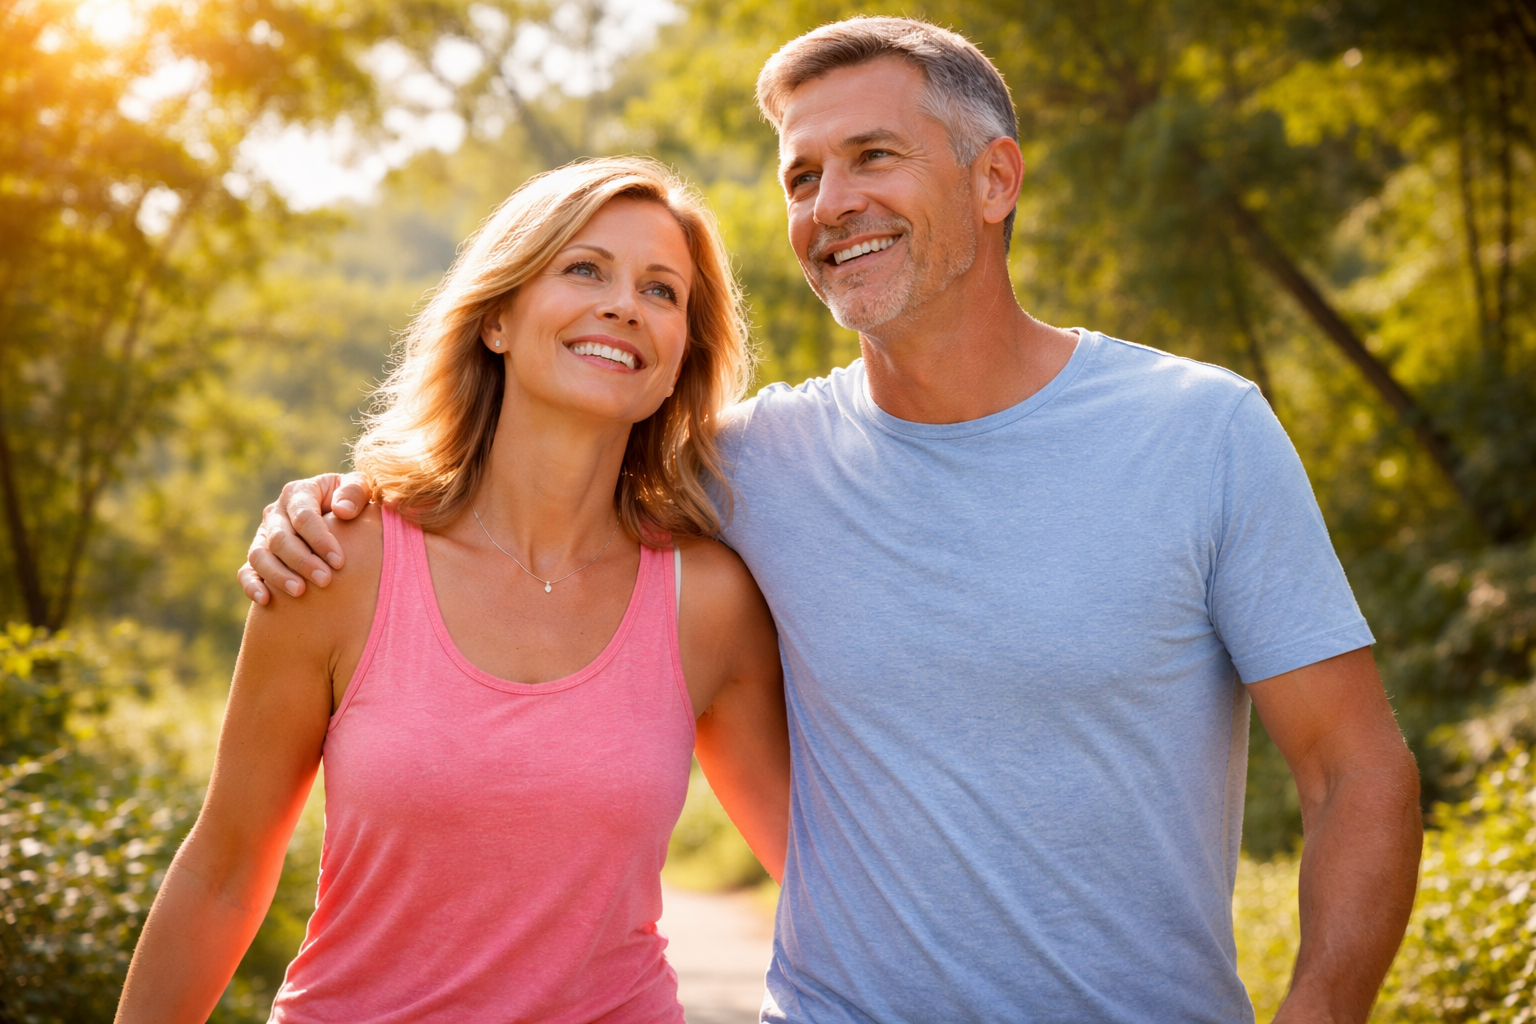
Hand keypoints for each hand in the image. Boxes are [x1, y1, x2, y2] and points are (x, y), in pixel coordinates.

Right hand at [237, 472, 368, 603]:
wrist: (344, 518)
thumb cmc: (354, 502)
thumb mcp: (361, 487)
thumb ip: (355, 492)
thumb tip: (342, 511)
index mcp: (299, 493)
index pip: (304, 516)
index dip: (320, 539)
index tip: (339, 562)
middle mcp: (276, 514)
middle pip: (280, 538)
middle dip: (302, 561)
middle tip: (325, 580)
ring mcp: (264, 536)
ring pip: (259, 555)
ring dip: (278, 575)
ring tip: (300, 592)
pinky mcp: (259, 558)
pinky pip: (246, 572)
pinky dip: (252, 585)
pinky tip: (265, 600)